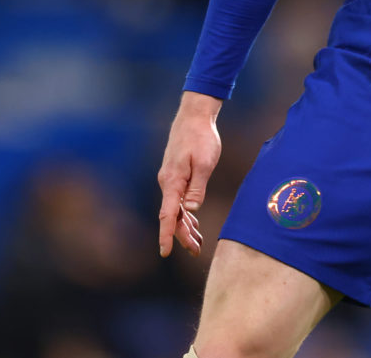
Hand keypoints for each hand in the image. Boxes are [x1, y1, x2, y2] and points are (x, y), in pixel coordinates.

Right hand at [157, 92, 222, 257]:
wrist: (194, 117)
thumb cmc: (201, 138)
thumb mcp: (205, 163)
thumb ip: (197, 187)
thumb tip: (190, 209)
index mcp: (173, 182)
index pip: (168, 215)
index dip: (166, 235)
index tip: (165, 253)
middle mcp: (168, 183)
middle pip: (173, 216)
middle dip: (182, 236)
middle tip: (196, 251)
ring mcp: (171, 179)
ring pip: (176, 209)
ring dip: (185, 227)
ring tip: (197, 244)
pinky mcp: (177, 175)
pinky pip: (179, 200)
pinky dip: (186, 214)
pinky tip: (193, 223)